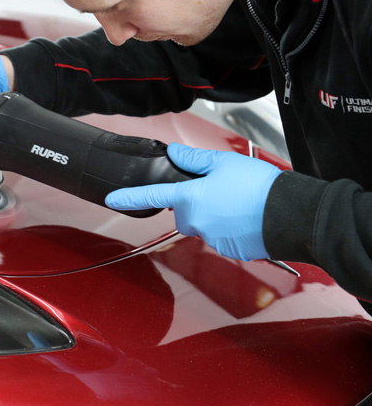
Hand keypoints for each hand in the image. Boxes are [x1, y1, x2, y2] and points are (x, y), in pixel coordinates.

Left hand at [105, 143, 281, 260]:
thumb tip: (174, 154)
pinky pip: (221, 236)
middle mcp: (196, 221)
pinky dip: (230, 228)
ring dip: (215, 214)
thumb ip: (195, 161)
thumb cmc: (260, 188)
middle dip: (195, 201)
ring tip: (241, 202)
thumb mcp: (225, 163)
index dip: (129, 197)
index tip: (113, 199)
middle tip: (221, 189)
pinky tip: (248, 218)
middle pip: (183, 212)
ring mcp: (212, 238)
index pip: (152, 196)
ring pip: (204, 224)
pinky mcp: (229, 250)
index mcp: (191, 198)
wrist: (291, 215)